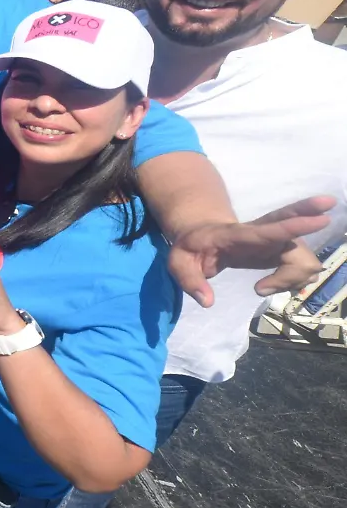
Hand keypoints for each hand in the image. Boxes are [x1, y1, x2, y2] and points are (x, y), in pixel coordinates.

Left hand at [167, 196, 335, 307]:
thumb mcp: (178, 263)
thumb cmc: (190, 248)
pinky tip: (269, 286)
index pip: (269, 229)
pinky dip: (294, 282)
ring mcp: (274, 242)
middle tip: (328, 206)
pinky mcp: (281, 252)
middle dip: (310, 214)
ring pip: (303, 258)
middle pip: (293, 224)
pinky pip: (303, 269)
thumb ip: (190, 281)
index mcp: (237, 235)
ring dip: (292, 278)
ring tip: (259, 288)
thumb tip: (208, 302)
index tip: (321, 219)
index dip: (294, 226)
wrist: (201, 236)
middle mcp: (262, 234)